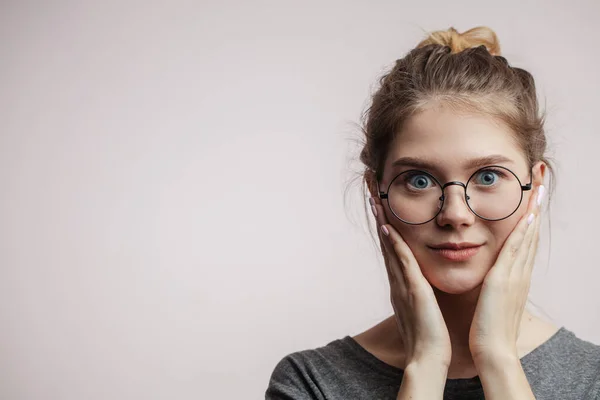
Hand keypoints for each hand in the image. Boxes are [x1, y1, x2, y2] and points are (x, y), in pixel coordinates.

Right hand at [370, 196, 451, 366]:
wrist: (427, 359)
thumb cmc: (430, 336)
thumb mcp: (423, 309)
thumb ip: (420, 294)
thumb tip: (420, 285)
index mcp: (402, 285)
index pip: (392, 250)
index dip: (386, 226)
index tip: (381, 206)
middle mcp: (397, 281)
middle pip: (385, 243)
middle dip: (378, 217)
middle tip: (371, 194)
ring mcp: (402, 285)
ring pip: (389, 247)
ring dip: (381, 222)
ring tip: (374, 200)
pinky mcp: (412, 290)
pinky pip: (400, 262)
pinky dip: (392, 245)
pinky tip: (387, 227)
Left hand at [468, 185, 543, 363]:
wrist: (493, 351)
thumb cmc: (489, 328)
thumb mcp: (494, 299)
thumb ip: (496, 285)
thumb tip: (494, 276)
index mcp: (515, 277)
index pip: (525, 241)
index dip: (530, 219)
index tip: (532, 197)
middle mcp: (519, 273)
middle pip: (531, 233)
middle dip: (536, 207)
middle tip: (541, 181)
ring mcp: (514, 276)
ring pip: (527, 237)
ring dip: (533, 211)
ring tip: (538, 187)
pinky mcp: (504, 281)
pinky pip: (516, 251)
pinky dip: (523, 232)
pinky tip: (527, 215)